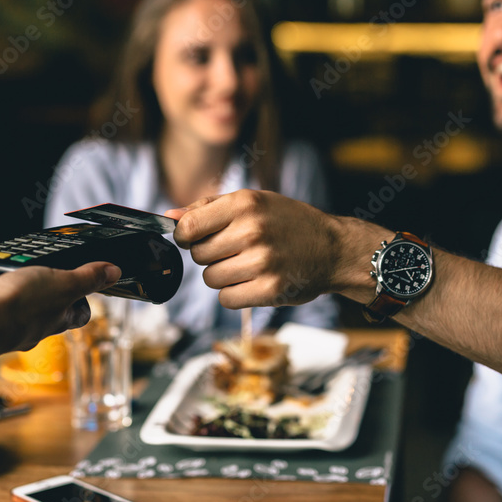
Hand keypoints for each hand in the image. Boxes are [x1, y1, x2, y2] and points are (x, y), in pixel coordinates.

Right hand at [0, 262, 120, 354]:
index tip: (80, 284)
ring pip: (0, 303)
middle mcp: (30, 327)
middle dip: (31, 287)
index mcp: (56, 318)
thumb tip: (114, 272)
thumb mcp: (63, 282)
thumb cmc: (22, 307)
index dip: (81, 299)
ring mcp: (1, 327)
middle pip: (38, 308)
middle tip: (26, 269)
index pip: (77, 314)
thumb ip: (88, 277)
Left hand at [166, 190, 339, 308]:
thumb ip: (208, 208)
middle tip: (235, 249)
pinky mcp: (270, 290)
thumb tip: (168, 217)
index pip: (188, 227)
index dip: (184, 236)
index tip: (193, 238)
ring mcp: (262, 262)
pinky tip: (254, 281)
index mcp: (245, 204)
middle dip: (210, 255)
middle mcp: (253, 231)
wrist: (333, 248)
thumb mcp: (253, 202)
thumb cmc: (288, 222)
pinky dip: (235, 293)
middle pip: (198, 255)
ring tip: (247, 264)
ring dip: (222, 275)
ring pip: (210, 279)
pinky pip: (227, 299)